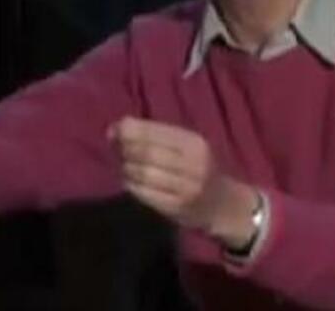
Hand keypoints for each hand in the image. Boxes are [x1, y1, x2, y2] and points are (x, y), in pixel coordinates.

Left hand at [108, 117, 257, 247]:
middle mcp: (194, 163)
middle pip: (148, 152)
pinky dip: (131, 185)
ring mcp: (186, 187)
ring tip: (124, 165)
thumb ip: (156, 135)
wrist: (222, 203)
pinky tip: (130, 181)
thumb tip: (116, 127)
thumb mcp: (187, 146)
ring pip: (143, 173)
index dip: (130, 130)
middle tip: (115, 150)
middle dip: (125, 149)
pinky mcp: (176, 207)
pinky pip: (144, 193)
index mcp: (196, 143)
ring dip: (126, 168)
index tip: (112, 131)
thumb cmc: (199, 167)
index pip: (156, 131)